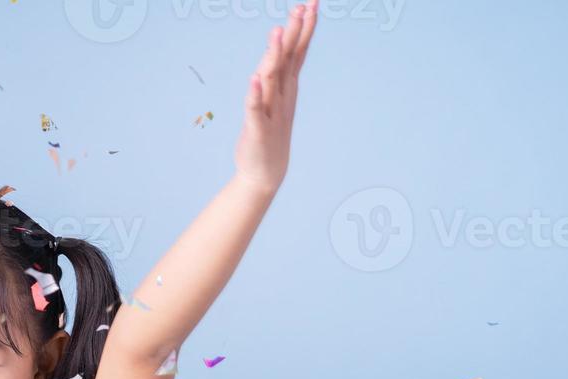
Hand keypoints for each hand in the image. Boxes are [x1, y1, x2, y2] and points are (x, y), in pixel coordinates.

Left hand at [233, 1, 317, 194]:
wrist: (264, 173)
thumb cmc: (268, 134)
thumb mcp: (274, 99)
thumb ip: (276, 74)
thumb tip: (280, 47)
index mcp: (286, 87)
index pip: (296, 52)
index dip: (304, 28)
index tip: (312, 4)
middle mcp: (281, 96)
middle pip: (289, 59)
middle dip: (296, 32)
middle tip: (306, 6)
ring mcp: (270, 112)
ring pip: (272, 79)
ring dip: (274, 55)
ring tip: (277, 31)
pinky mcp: (257, 130)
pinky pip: (255, 109)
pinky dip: (254, 94)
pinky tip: (254, 79)